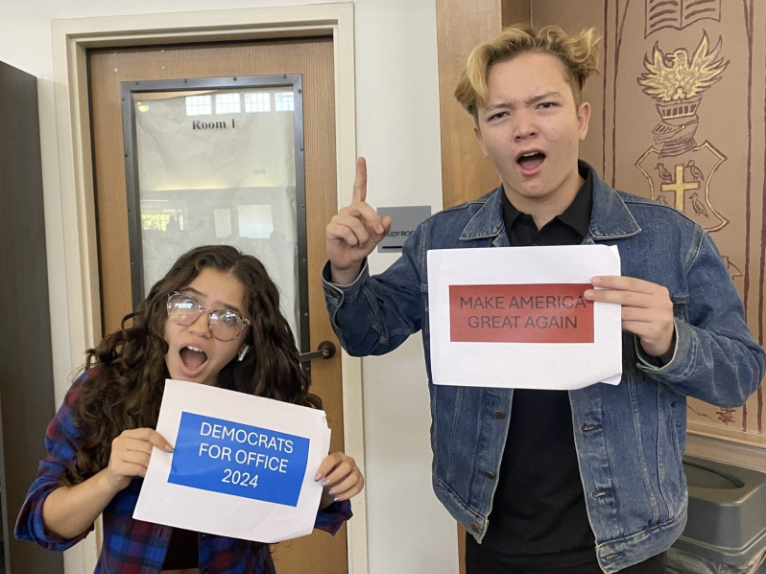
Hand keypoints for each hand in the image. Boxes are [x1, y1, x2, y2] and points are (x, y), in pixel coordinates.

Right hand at [105, 428, 172, 492]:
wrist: (113, 478)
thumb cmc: (129, 462)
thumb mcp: (137, 450)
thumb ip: (148, 445)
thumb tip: (168, 448)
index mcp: (127, 434)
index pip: (147, 433)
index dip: (160, 440)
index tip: (170, 448)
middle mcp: (120, 442)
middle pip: (146, 446)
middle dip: (157, 455)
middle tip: (163, 461)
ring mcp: (116, 454)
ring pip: (143, 458)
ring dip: (152, 465)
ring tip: (155, 468)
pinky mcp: (116, 467)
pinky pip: (137, 469)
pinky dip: (146, 472)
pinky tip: (147, 474)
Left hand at [314, 451, 363, 506]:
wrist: (333, 481)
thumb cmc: (325, 475)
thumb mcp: (321, 472)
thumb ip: (317, 472)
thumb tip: (306, 476)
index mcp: (338, 456)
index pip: (332, 459)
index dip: (324, 468)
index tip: (317, 478)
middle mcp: (349, 462)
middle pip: (346, 466)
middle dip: (335, 477)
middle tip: (324, 484)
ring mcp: (355, 471)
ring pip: (354, 478)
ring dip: (342, 487)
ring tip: (331, 493)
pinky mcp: (360, 481)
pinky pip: (357, 488)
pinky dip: (347, 494)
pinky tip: (337, 497)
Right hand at [326, 157, 391, 283]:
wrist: (349, 261)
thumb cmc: (360, 246)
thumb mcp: (376, 238)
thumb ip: (383, 229)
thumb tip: (388, 219)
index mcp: (358, 210)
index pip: (359, 188)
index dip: (360, 173)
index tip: (361, 160)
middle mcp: (348, 211)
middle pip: (362, 206)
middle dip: (373, 219)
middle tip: (378, 230)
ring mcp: (339, 219)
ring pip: (355, 223)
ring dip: (362, 236)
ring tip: (359, 241)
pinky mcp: (332, 228)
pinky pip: (346, 231)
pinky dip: (352, 240)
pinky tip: (350, 242)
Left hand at [584, 276, 674, 360]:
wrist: (665, 339)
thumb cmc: (648, 317)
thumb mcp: (644, 302)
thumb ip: (629, 295)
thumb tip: (600, 289)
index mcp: (658, 290)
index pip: (631, 282)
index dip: (611, 281)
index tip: (594, 280)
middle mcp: (661, 302)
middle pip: (627, 296)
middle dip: (605, 295)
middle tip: (588, 294)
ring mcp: (660, 317)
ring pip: (627, 312)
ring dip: (608, 310)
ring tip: (594, 308)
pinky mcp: (654, 331)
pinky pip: (629, 325)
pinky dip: (616, 323)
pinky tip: (607, 322)